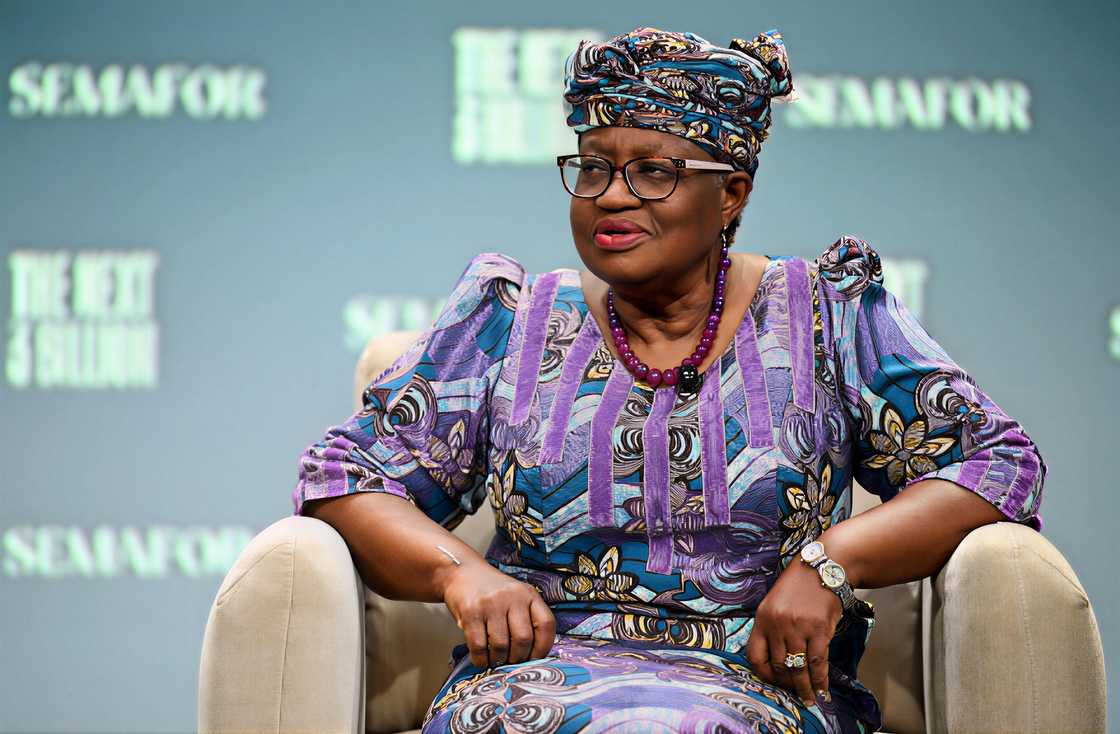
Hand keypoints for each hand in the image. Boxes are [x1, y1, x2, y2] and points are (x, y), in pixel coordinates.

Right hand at [440, 559, 555, 668]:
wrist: (462, 573)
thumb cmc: (492, 591)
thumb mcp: (516, 597)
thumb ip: (527, 619)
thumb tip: (532, 657)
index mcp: (529, 594)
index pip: (546, 624)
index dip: (543, 648)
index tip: (534, 659)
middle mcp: (512, 597)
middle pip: (523, 639)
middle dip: (518, 659)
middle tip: (511, 662)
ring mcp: (491, 604)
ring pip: (501, 645)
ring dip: (498, 661)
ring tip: (495, 661)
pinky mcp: (471, 612)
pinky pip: (479, 645)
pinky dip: (481, 659)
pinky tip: (481, 659)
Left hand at [746, 558, 842, 707]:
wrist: (822, 568)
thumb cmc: (798, 588)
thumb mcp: (774, 604)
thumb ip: (772, 629)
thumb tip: (777, 661)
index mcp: (762, 618)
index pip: (755, 656)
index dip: (764, 674)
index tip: (775, 682)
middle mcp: (777, 624)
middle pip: (778, 666)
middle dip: (787, 686)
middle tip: (796, 696)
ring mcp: (798, 627)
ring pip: (798, 668)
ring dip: (804, 688)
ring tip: (809, 699)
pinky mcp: (819, 630)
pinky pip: (818, 662)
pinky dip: (820, 679)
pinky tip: (822, 688)